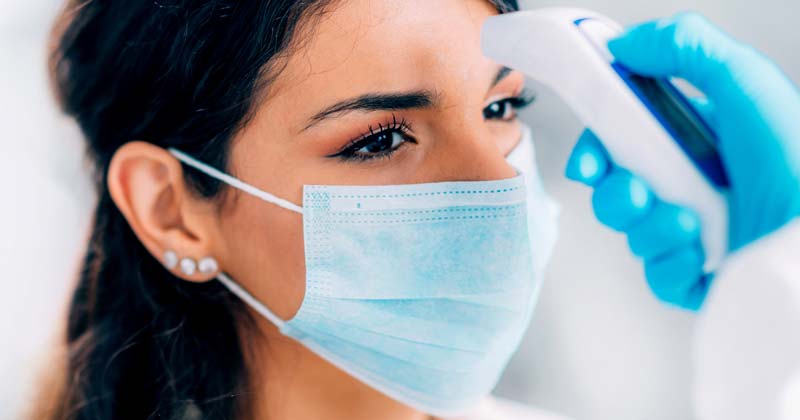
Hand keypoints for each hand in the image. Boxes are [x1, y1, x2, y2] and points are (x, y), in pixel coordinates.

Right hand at [566, 13, 799, 309]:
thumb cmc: (797, 163)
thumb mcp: (745, 83)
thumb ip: (683, 47)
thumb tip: (626, 44)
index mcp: (698, 139)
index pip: (625, 140)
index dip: (597, 149)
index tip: (589, 161)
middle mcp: (694, 184)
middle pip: (617, 189)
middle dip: (617, 194)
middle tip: (640, 193)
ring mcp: (697, 232)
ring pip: (634, 235)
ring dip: (652, 229)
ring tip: (689, 225)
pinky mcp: (702, 276)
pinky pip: (659, 277)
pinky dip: (672, 267)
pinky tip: (700, 257)